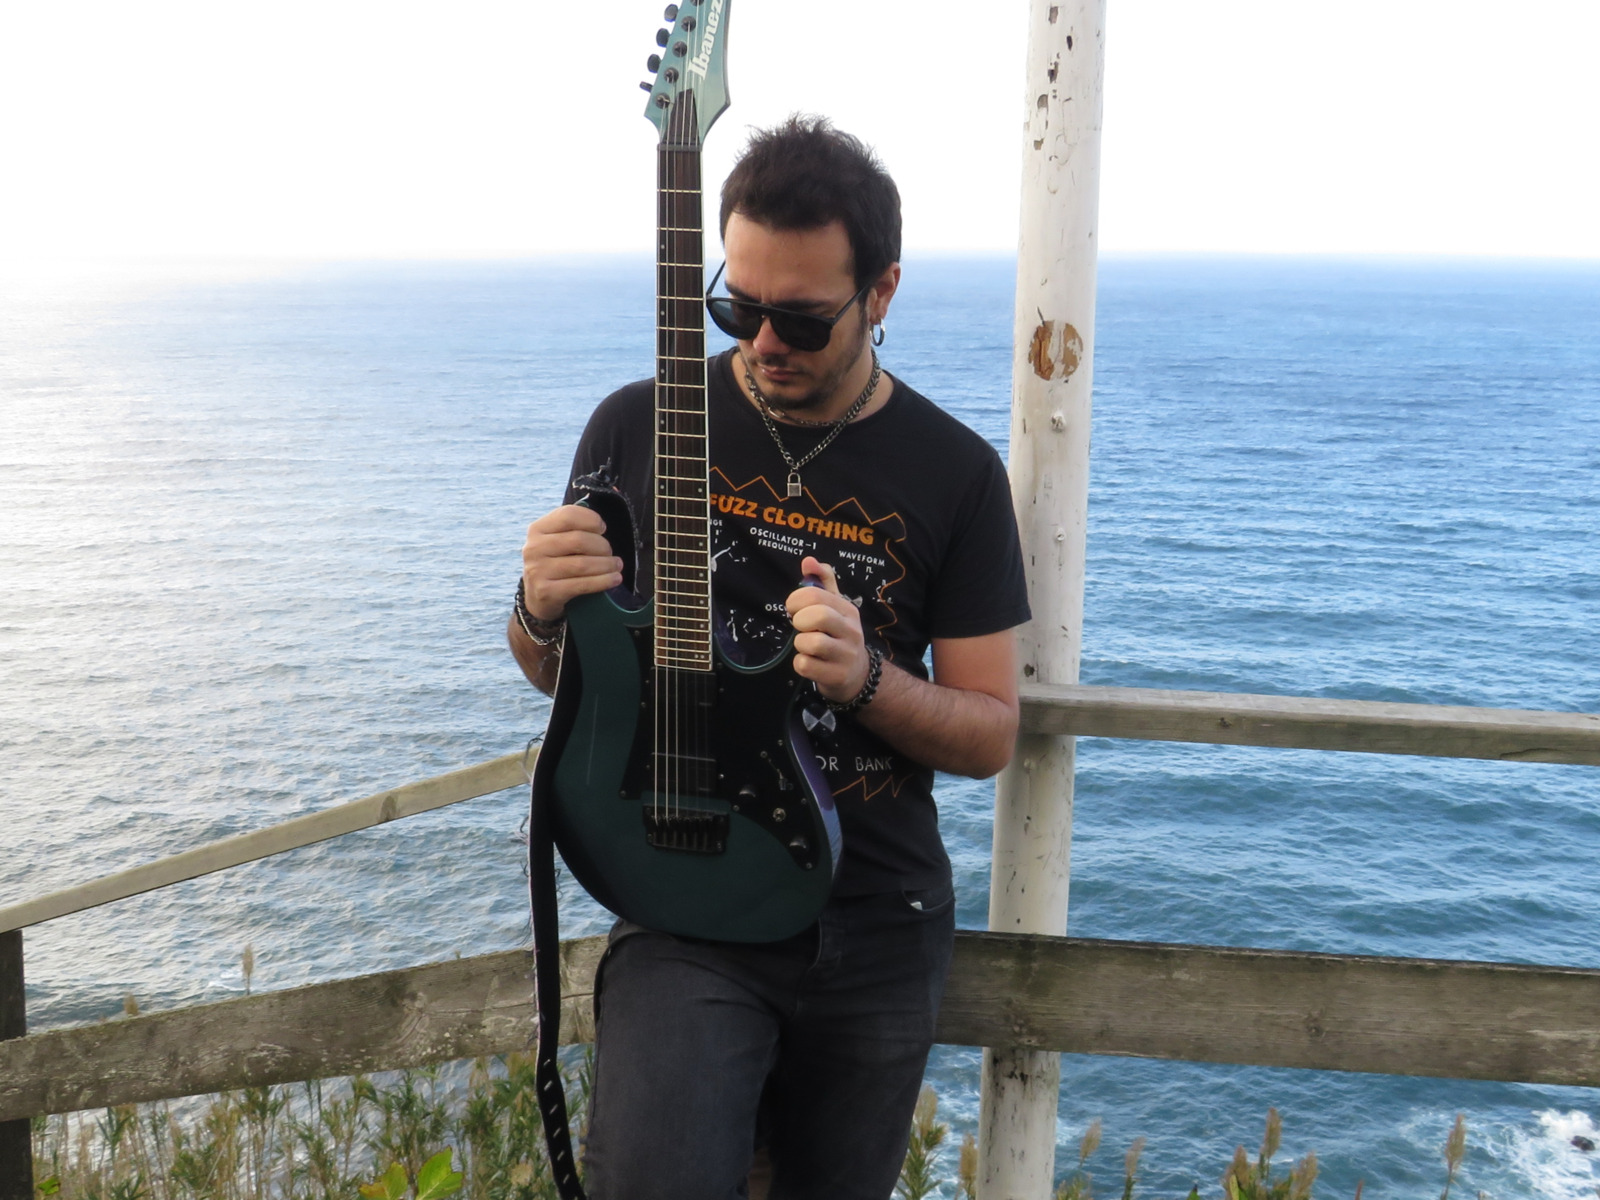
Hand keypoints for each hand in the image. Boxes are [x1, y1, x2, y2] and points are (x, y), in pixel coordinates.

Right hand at [521, 505, 623, 622]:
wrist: (538, 598)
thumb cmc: (555, 564)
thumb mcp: (557, 542)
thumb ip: (573, 529)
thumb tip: (600, 526)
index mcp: (537, 529)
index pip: (568, 515)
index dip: (591, 519)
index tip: (602, 528)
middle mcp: (534, 548)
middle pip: (578, 540)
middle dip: (602, 546)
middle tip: (610, 553)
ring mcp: (537, 571)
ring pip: (582, 564)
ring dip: (607, 565)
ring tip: (617, 566)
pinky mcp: (546, 592)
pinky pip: (583, 584)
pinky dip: (604, 581)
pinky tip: (615, 579)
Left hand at [784, 556, 869, 703]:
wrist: (856, 675)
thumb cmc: (838, 635)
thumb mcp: (835, 606)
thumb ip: (822, 582)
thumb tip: (808, 560)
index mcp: (848, 610)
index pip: (817, 594)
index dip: (796, 600)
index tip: (794, 609)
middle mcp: (851, 631)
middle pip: (818, 616)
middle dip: (800, 620)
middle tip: (800, 626)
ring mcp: (846, 655)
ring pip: (812, 643)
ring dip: (800, 644)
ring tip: (806, 646)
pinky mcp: (837, 676)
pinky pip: (806, 665)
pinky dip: (800, 664)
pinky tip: (809, 662)